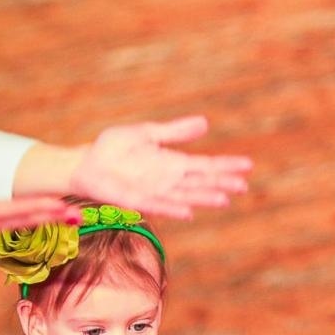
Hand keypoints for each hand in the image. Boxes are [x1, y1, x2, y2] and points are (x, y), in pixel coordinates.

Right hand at [0, 172, 79, 234]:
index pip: (17, 210)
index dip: (41, 208)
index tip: (65, 207)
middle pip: (30, 219)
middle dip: (57, 218)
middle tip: (84, 214)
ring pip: (31, 222)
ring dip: (55, 220)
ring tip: (80, 216)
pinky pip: (26, 220)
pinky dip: (45, 218)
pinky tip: (62, 216)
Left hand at [71, 116, 252, 218]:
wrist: (86, 163)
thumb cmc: (115, 148)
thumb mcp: (147, 133)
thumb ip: (175, 132)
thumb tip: (205, 123)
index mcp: (174, 163)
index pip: (206, 165)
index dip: (227, 165)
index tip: (248, 165)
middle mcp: (169, 180)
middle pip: (202, 182)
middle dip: (222, 184)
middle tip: (244, 185)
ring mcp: (155, 192)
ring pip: (186, 196)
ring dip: (204, 198)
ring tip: (224, 199)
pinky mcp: (137, 201)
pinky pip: (159, 206)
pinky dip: (173, 209)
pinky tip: (189, 212)